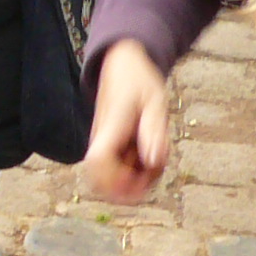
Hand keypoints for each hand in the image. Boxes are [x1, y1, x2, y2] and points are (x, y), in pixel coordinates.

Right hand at [79, 39, 170, 202]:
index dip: (113, 182)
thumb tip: (152, 161)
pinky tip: (152, 153)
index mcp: (111, 127)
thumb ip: (154, 131)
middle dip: (127, 190)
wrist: (122, 65)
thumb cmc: (139, 81)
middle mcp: (101, 139)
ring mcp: (104, 145)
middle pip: (100, 181)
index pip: (97, 163)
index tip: (138, 183)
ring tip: (157, 157)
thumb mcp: (155, 102)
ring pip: (111, 179)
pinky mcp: (110, 147)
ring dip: (136, 180)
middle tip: (154, 172)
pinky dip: (138, 170)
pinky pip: (119, 169)